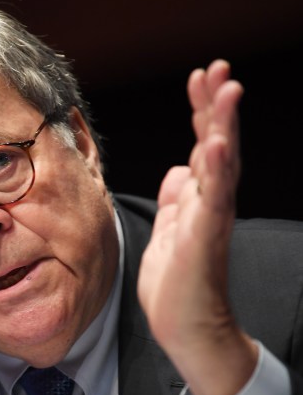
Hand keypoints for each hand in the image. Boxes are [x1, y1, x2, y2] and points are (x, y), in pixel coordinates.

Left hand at [137, 60, 256, 394]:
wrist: (184, 326)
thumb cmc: (176, 282)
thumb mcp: (168, 230)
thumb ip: (177, 199)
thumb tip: (180, 171)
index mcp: (199, 198)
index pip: (202, 145)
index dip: (203, 112)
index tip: (199, 79)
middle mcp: (210, 202)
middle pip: (217, 144)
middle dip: (216, 106)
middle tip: (217, 69)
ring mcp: (210, 218)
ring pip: (222, 164)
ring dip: (223, 126)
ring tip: (226, 90)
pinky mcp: (203, 238)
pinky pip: (213, 200)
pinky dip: (214, 171)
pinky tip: (213, 144)